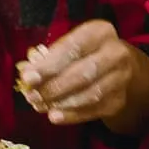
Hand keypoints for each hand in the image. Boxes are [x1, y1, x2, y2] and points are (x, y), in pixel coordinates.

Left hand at [15, 20, 148, 127]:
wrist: (118, 67)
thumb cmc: (84, 52)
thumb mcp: (68, 45)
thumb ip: (48, 57)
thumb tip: (27, 71)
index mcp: (99, 31)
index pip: (72, 48)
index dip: (48, 64)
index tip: (27, 77)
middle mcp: (116, 53)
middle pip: (82, 73)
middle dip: (53, 86)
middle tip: (31, 95)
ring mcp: (121, 78)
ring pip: (90, 94)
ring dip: (61, 102)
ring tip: (39, 106)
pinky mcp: (120, 99)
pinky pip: (95, 110)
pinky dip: (73, 115)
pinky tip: (55, 116)